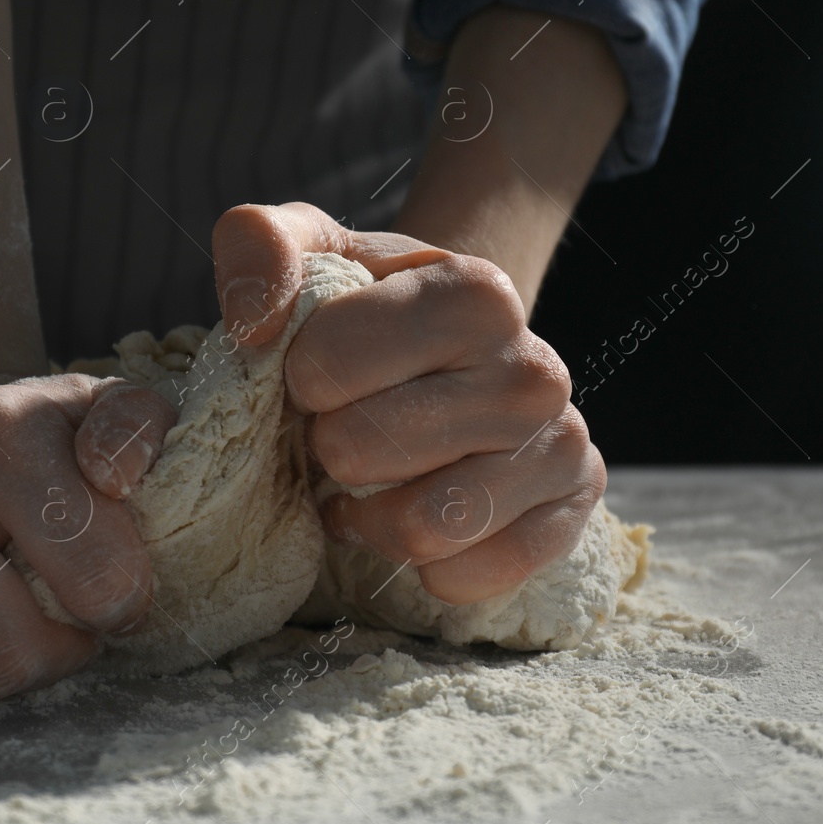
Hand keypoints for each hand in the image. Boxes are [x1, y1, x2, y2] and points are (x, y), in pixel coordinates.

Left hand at [212, 202, 605, 605]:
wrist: (456, 358)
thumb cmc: (371, 311)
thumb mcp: (313, 255)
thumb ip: (262, 245)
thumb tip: (254, 320)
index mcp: (474, 292)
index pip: (326, 364)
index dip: (300, 379)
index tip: (319, 373)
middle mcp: (533, 369)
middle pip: (363, 450)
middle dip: (328, 449)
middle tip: (341, 430)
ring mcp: (561, 446)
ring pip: (420, 528)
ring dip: (368, 518)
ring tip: (369, 483)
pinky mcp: (569, 516)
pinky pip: (464, 578)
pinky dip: (421, 567)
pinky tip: (414, 517)